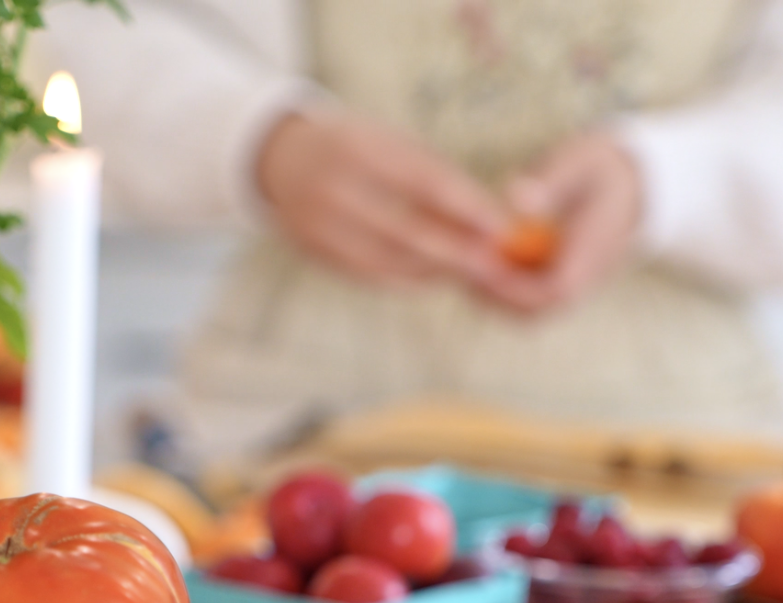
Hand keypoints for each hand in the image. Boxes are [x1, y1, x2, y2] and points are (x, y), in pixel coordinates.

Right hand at [255, 112, 507, 286]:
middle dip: (456, 252)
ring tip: (469, 272)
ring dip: (436, 271)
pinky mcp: (315, 252)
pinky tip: (434, 277)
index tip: (500, 227)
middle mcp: (335, 188)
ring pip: (390, 262)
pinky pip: (370, 276)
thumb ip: (433, 175)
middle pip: (407, 232)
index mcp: (360, 148)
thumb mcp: (390, 142)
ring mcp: (319, 225)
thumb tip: (487, 218)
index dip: (467, 208)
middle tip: (493, 264)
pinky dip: (408, 280)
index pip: (425, 182)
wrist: (282, 159)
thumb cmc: (356, 148)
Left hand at [473, 132, 643, 315]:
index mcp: (595, 249)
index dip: (516, 287)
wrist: (632, 184)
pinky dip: (500, 294)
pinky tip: (476, 266)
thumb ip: (551, 177)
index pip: (557, 289)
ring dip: (494, 299)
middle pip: (539, 312)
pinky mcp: (561, 284)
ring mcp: (575, 285)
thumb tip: (516, 197)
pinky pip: (529, 304)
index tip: (480, 265)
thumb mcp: (580, 158)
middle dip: (496, 299)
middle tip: (460, 272)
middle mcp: (588, 277)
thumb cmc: (599, 166)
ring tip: (463, 268)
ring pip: (531, 313)